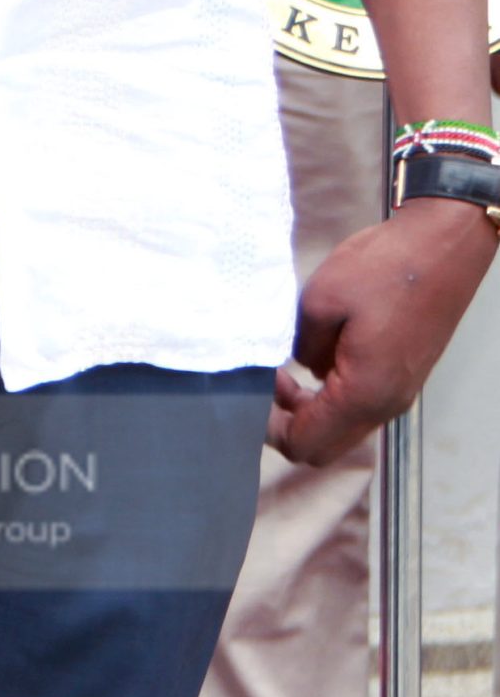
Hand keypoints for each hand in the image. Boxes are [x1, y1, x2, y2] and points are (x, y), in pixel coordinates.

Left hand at [269, 200, 495, 465]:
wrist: (441, 249)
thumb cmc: (384, 271)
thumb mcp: (320, 302)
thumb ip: (302, 346)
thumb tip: (302, 368)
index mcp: (363, 394)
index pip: (305, 444)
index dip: (269, 426)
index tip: (254, 388)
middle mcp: (385, 404)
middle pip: (324, 447)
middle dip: (287, 423)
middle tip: (267, 382)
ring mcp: (398, 392)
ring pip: (343, 427)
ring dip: (309, 409)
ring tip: (284, 368)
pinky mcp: (401, 375)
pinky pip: (359, 404)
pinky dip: (331, 396)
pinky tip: (315, 356)